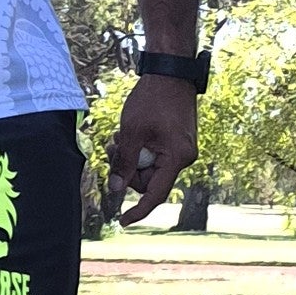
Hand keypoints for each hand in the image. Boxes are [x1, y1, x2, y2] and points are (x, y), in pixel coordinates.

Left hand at [102, 74, 197, 223]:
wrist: (171, 73)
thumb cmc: (153, 99)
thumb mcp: (132, 132)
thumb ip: (125, 163)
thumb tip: (116, 189)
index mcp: (177, 158)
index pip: (156, 194)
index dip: (139, 210)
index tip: (122, 221)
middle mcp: (183, 158)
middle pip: (149, 181)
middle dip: (127, 170)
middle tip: (112, 148)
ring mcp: (180, 150)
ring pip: (149, 168)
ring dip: (130, 158)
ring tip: (118, 138)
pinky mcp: (175, 142)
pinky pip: (154, 157)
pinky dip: (138, 150)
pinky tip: (128, 135)